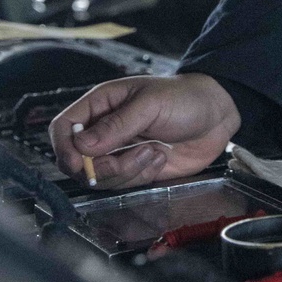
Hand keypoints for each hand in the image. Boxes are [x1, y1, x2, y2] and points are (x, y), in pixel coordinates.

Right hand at [49, 73, 240, 188]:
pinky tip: (160, 157)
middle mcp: (105, 130)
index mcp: (101, 105)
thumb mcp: (151, 104)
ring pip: (100, 178)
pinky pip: (124, 185)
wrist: (217, 115)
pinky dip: (141, 176)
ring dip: (128, 171)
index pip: (64, 128)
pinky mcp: (135, 169)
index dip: (65, 148)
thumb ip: (117, 124)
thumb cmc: (185, 97)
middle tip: (135, 155)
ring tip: (154, 151)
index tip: (80, 162)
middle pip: (77, 161)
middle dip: (103, 167)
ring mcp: (119, 152)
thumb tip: (81, 145)